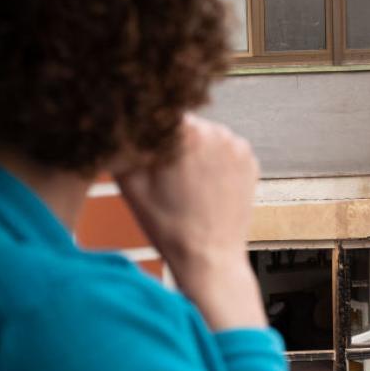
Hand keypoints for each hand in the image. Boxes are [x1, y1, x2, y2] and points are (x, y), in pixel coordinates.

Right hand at [115, 115, 266, 331]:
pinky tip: (204, 187)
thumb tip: (119, 122)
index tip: (148, 147)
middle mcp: (217, 132)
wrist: (208, 258)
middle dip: (174, 142)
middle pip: (185, 124)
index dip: (151, 129)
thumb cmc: (167, 225)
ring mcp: (238, 146)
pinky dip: (215, 163)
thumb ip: (124, 145)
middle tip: (166, 173)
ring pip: (207, 136)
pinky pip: (225, 151)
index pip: (161, 112)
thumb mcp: (130, 184)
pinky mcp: (250, 162)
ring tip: (186, 185)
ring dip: (196, 151)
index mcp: (186, 132)